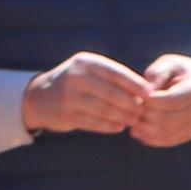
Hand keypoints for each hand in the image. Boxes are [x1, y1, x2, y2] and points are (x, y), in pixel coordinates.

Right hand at [22, 52, 151, 133]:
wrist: (39, 97)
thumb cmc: (76, 82)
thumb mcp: (90, 70)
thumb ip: (113, 76)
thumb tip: (146, 90)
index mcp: (86, 62)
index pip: (116, 73)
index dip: (136, 84)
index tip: (150, 94)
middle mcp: (76, 78)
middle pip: (112, 94)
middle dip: (131, 104)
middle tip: (144, 111)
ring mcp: (69, 97)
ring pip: (105, 110)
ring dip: (123, 117)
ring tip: (134, 120)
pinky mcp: (66, 115)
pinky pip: (94, 123)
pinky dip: (110, 126)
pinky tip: (119, 127)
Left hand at [130, 55, 190, 144]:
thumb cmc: (180, 72)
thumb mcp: (170, 64)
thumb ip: (157, 73)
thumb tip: (146, 91)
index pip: (169, 101)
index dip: (148, 101)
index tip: (135, 95)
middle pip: (166, 119)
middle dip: (144, 115)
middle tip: (130, 109)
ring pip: (166, 133)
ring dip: (145, 129)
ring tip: (131, 120)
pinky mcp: (190, 134)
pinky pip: (168, 141)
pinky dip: (150, 138)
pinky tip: (138, 131)